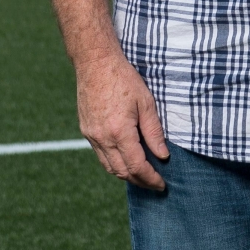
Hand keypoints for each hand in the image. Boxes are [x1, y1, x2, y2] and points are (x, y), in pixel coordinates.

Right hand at [75, 49, 170, 189]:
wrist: (95, 64)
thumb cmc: (124, 79)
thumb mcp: (146, 103)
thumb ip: (154, 132)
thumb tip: (162, 156)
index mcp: (119, 132)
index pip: (136, 166)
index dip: (150, 178)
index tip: (162, 185)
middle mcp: (102, 138)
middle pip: (121, 172)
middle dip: (139, 181)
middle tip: (155, 185)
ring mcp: (91, 136)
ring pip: (108, 166)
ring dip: (126, 175)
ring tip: (143, 177)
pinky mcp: (86, 131)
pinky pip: (101, 155)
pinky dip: (114, 163)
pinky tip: (126, 161)